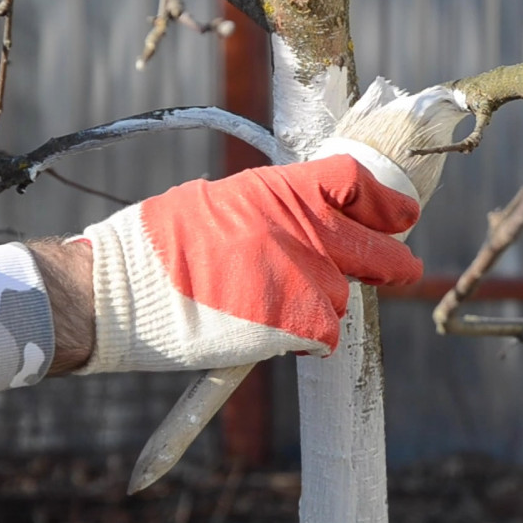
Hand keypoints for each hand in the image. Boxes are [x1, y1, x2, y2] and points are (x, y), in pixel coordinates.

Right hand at [75, 155, 422, 373]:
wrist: (120, 292)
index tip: (401, 214)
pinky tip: (277, 336)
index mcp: (280, 188)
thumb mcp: (221, 201)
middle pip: (376, 248)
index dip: (386, 201)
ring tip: (275, 307)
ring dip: (323, 305)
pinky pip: (326, 336)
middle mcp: (300, 227)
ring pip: (344, 297)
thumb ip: (275, 208)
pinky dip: (309, 341)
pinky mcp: (294, 322)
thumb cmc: (159, 247)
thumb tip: (315, 218)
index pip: (356, 181)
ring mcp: (301, 276)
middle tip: (399, 271)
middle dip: (393, 263)